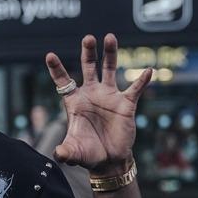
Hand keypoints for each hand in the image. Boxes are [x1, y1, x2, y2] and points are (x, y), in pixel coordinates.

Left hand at [44, 34, 151, 175]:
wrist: (108, 160)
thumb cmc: (87, 153)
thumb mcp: (73, 152)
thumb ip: (65, 152)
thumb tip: (58, 155)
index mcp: (75, 102)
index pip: (64, 82)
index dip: (57, 69)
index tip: (50, 55)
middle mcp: (91, 94)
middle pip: (88, 67)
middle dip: (88, 53)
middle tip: (88, 38)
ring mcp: (109, 96)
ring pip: (110, 70)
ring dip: (110, 54)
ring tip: (110, 37)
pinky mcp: (126, 104)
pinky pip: (135, 89)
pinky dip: (141, 80)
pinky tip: (148, 71)